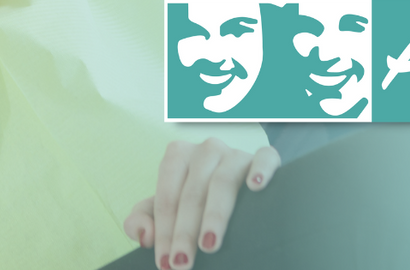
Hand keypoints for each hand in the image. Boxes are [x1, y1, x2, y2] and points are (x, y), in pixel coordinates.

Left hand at [123, 138, 280, 268]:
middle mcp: (206, 150)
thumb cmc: (197, 202)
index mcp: (178, 156)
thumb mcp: (168, 209)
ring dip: (214, 216)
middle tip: (182, 263)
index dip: (163, 232)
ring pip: (223, 181)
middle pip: (192, 193)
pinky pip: (264, 158)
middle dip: (184, 232)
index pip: (166, 197)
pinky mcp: (266, 158)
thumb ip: (144, 220)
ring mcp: (236, 152)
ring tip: (209, 244)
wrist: (239, 190)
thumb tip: (143, 236)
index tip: (165, 263)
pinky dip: (260, 170)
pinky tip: (255, 187)